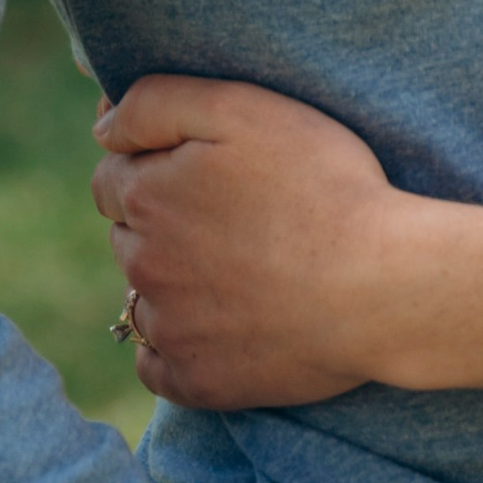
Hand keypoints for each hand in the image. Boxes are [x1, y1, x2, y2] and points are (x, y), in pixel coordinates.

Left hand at [92, 76, 403, 408]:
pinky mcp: (197, 380)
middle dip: (162, 222)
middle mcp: (143, 264)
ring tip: (237, 270)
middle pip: (127, 236)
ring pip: (141, 298)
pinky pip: (155, 366)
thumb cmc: (323, 186)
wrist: (381, 285)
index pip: (112, 177)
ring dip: (170, 282)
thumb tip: (101, 124)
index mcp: (146, 195)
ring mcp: (169, 329)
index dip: (154, 166)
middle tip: (234, 216)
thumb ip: (156, 102)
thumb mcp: (242, 108)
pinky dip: (175, 348)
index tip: (206, 170)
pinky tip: (218, 327)